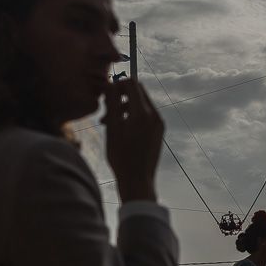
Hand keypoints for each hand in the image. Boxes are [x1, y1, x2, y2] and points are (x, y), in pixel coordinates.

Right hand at [102, 78, 164, 202]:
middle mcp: (154, 115)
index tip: (106, 95)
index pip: (132, 84)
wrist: (137, 181)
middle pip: (138, 91)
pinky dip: (133, 116)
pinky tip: (121, 129)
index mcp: (142, 113)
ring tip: (109, 122)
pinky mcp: (159, 131)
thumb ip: (112, 104)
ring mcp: (158, 123)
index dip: (117, 84)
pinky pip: (146, 115)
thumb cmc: (121, 157)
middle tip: (107, 109)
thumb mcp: (112, 129)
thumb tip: (110, 84)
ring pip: (141, 103)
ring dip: (125, 106)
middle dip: (121, 95)